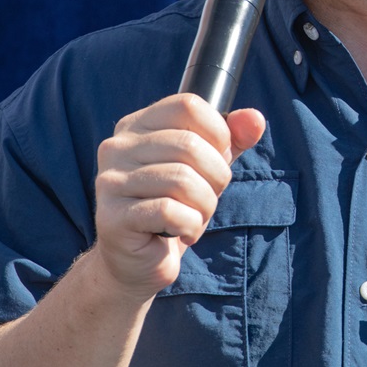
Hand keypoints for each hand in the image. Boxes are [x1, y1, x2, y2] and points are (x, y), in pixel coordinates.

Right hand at [93, 94, 264, 300]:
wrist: (139, 261)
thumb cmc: (176, 206)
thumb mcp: (208, 167)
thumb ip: (233, 140)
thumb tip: (255, 119)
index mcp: (137, 125)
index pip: (188, 105)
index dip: (218, 133)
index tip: (218, 160)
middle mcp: (117, 147)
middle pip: (189, 145)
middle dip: (216, 177)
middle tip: (208, 198)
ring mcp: (110, 182)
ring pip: (182, 180)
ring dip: (205, 206)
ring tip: (196, 217)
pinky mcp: (112, 217)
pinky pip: (170, 211)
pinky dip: (191, 225)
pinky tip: (184, 233)